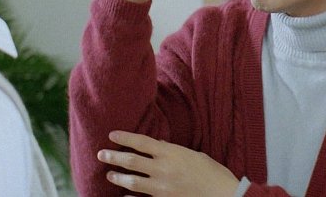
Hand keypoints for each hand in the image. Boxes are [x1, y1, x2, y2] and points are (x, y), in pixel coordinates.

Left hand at [97, 130, 238, 196]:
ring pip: (132, 182)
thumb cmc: (214, 173)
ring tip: (109, 174)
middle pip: (131, 161)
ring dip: (118, 177)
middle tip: (101, 154)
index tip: (111, 134)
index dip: (125, 137)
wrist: (225, 195)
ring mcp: (162, 188)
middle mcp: (163, 169)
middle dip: (113, 156)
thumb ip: (173, 150)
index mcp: (171, 153)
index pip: (141, 142)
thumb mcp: (194, 155)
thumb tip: (158, 144)